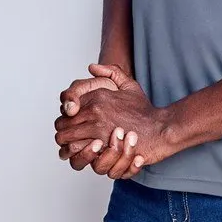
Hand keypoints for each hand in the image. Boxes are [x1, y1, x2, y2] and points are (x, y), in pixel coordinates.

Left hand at [56, 63, 174, 179]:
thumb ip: (112, 72)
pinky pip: (76, 152)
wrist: (159, 129)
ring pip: (64, 139)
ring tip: (76, 147)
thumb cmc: (145, 111)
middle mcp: (94, 110)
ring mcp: (97, 128)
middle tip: (72, 137)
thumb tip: (92, 67)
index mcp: (97, 95)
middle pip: (62, 123)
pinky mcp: (101, 145)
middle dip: (64, 130)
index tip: (71, 121)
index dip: (66, 114)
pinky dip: (76, 154)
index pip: (66, 103)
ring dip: (67, 144)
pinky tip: (84, 154)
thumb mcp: (130, 85)